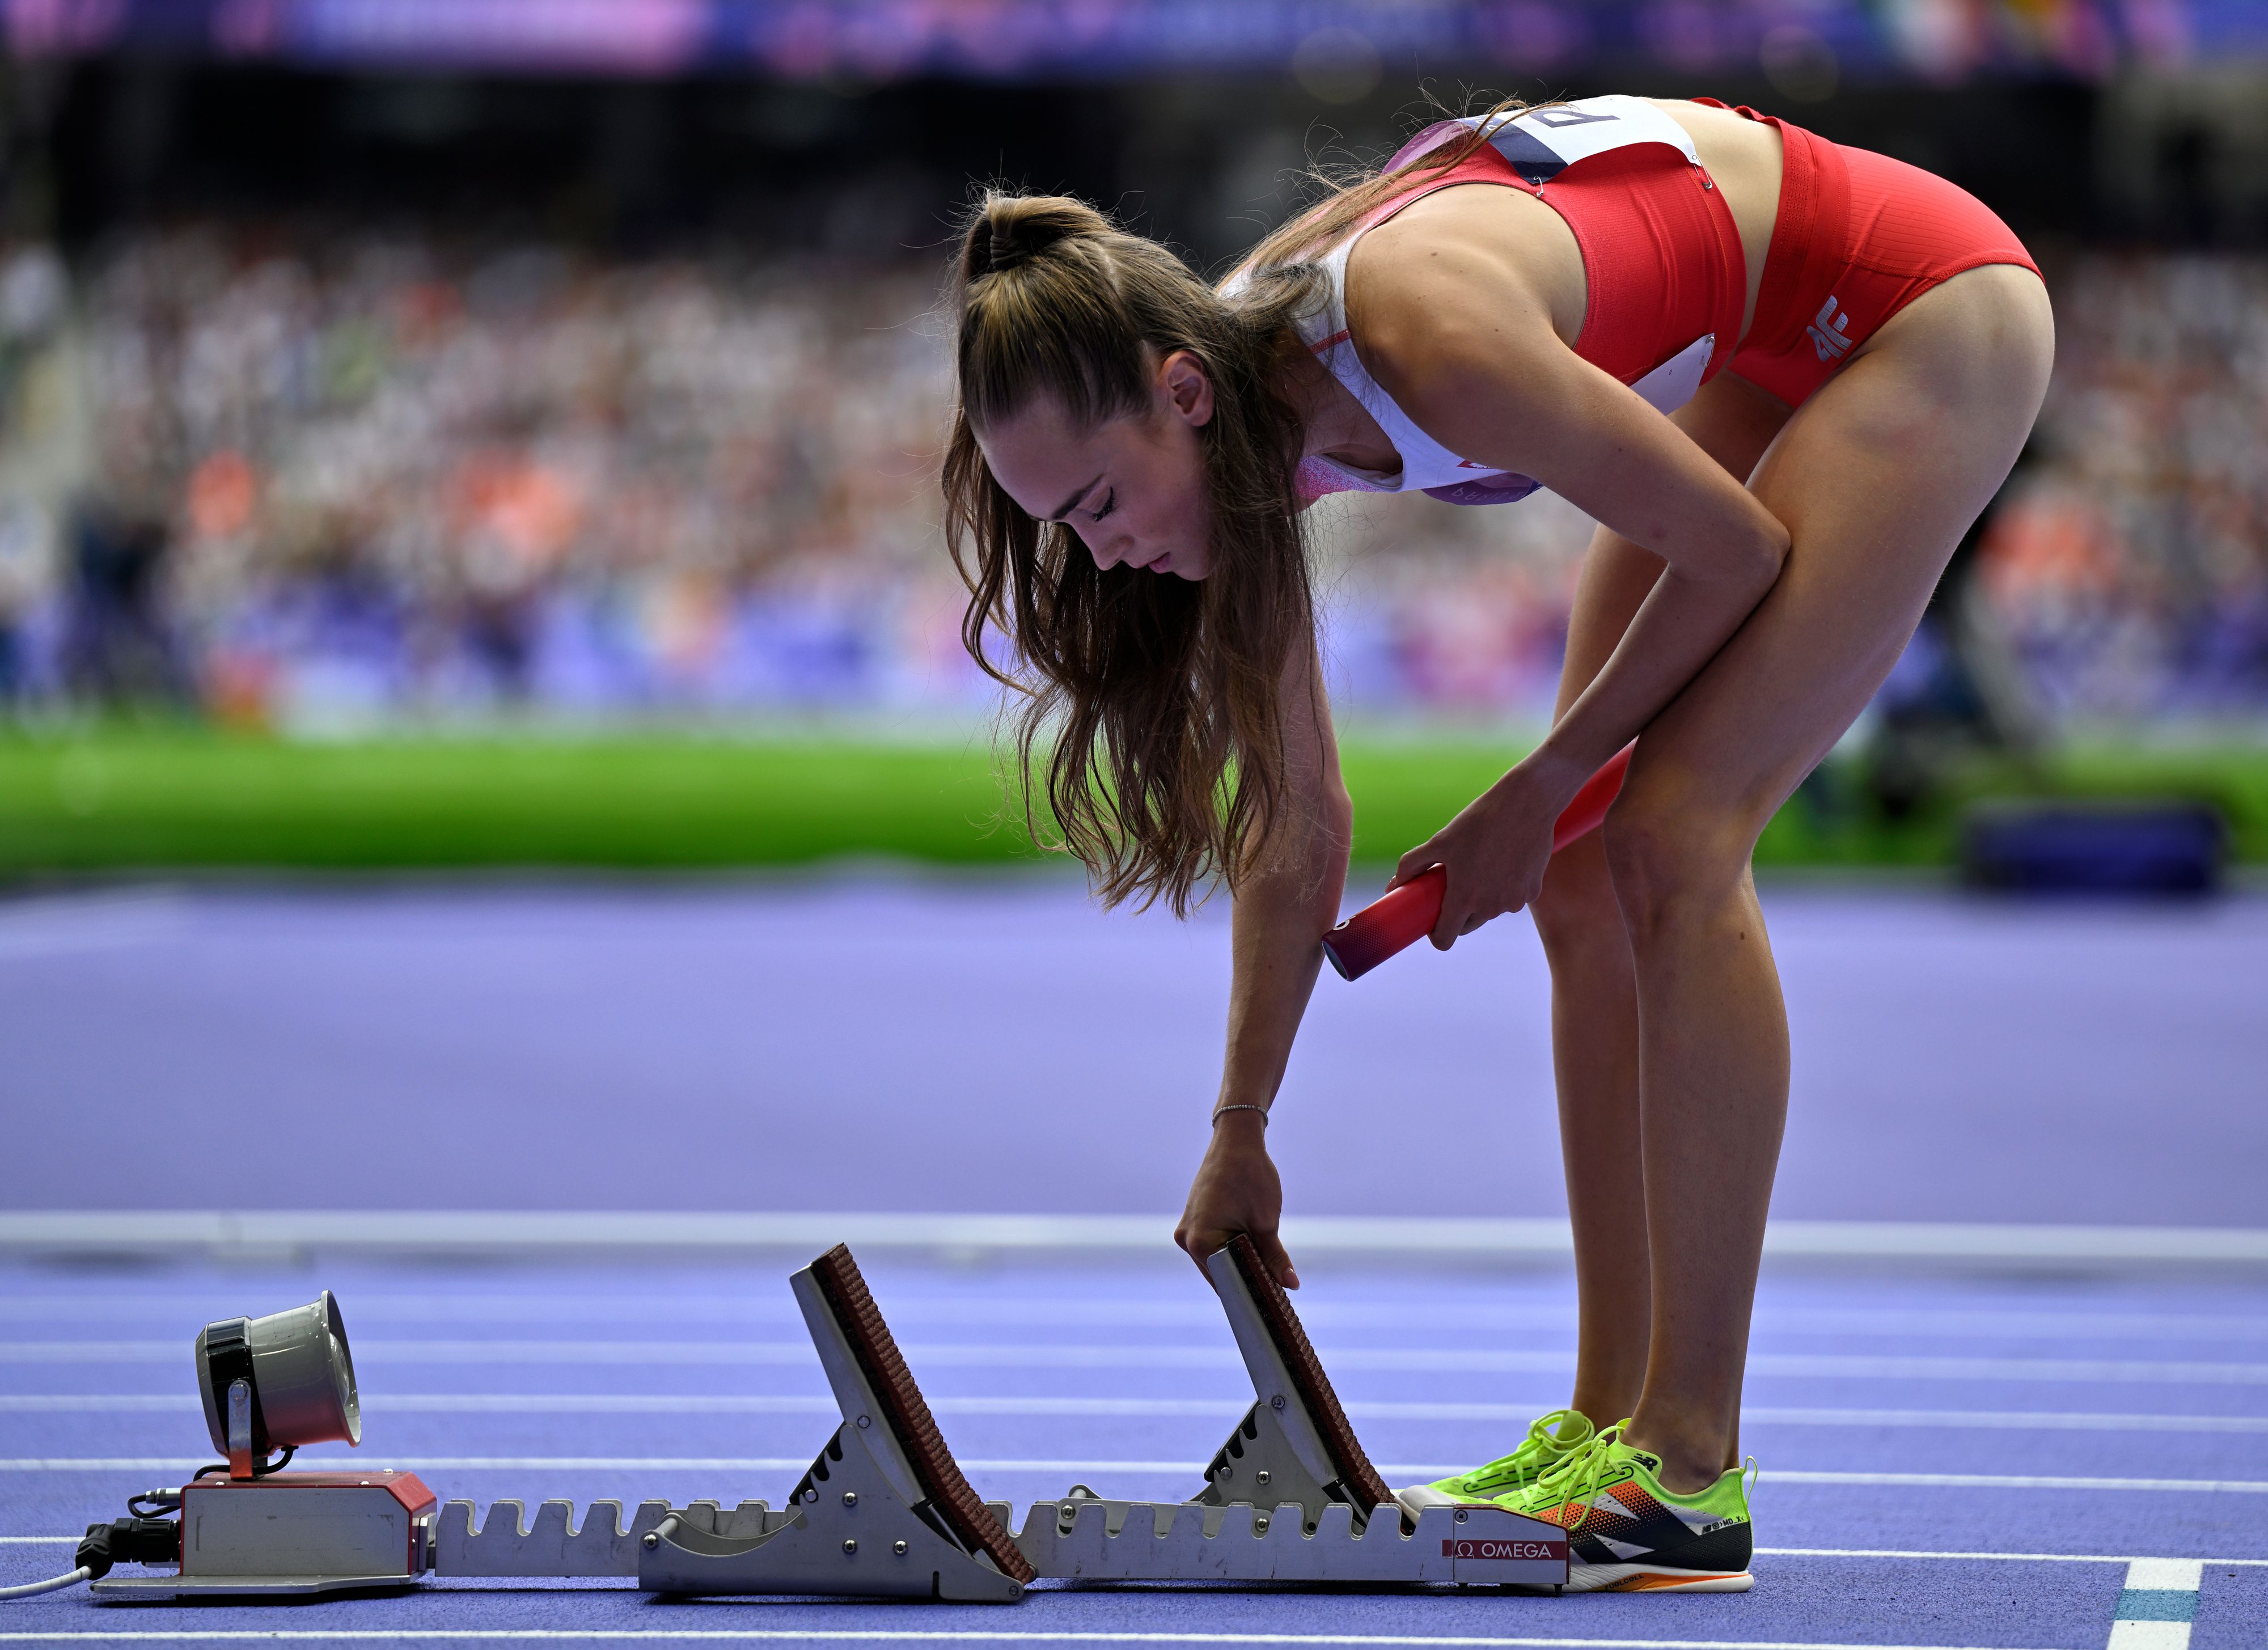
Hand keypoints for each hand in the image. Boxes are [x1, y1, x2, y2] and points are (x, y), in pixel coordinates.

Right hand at [1174, 1112, 1297, 1289]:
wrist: (1236, 1140)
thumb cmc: (1250, 1176)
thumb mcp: (1266, 1222)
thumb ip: (1274, 1257)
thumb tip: (1290, 1285)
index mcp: (1199, 1241)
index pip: (1224, 1282)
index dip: (1248, 1293)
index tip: (1270, 1303)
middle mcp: (1186, 1238)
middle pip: (1219, 1273)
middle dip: (1245, 1279)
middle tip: (1275, 1291)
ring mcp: (1187, 1228)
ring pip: (1217, 1260)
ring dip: (1239, 1264)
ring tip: (1268, 1272)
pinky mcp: (1194, 1219)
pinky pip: (1213, 1245)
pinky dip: (1233, 1250)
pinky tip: (1254, 1251)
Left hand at [1387, 752, 1584, 949]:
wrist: (1526, 804)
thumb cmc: (1478, 821)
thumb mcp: (1440, 841)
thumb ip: (1411, 865)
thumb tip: (1392, 886)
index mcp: (1463, 897)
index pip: (1445, 939)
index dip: (1436, 934)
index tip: (1433, 922)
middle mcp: (1490, 906)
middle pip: (1467, 927)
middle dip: (1458, 914)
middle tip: (1455, 888)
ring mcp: (1514, 901)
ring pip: (1490, 913)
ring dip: (1483, 900)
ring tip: (1481, 868)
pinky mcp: (1532, 893)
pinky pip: (1512, 900)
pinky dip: (1505, 889)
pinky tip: (1505, 864)